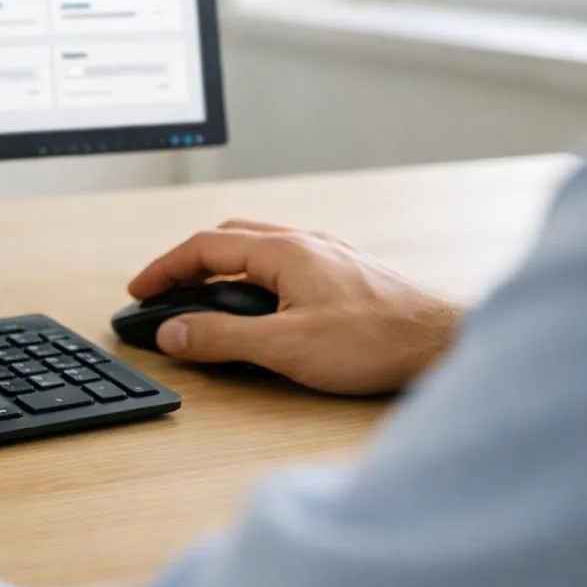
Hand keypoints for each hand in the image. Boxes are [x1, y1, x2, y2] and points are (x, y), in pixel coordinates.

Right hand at [128, 220, 463, 394]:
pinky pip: (283, 263)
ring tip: (202, 299)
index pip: (203, 248)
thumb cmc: (379, 341)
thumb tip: (172, 332)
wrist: (447, 344)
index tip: (139, 290)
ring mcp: (328, 256)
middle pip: (227, 240)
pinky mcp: (347, 275)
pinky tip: (261, 303)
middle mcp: (304, 243)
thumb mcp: (286, 346)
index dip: (163, 269)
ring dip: (221, 268)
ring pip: (257, 249)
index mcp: (283, 250)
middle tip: (163, 291)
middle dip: (188, 263)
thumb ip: (222, 339)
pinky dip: (253, 277)